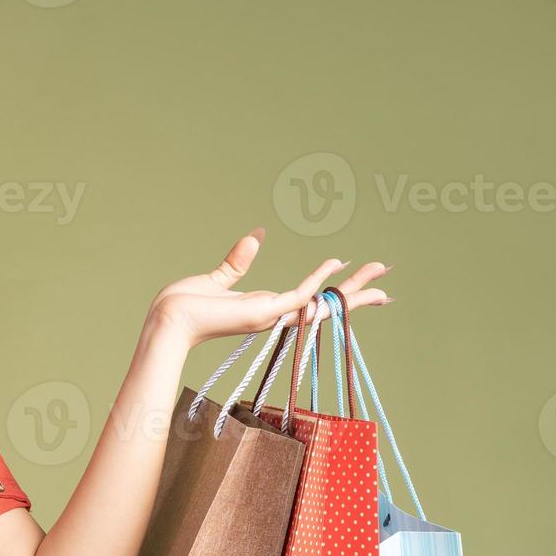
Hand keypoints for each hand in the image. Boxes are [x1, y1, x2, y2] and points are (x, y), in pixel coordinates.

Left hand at [147, 227, 392, 351]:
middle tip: (388, 285)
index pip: (308, 300)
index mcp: (264, 308)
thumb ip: (239, 260)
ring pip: (322, 301)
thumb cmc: (185, 304)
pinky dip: (318, 279)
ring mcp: (270, 315)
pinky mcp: (263, 312)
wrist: (168, 319)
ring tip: (381, 272)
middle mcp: (273, 314)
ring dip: (352, 288)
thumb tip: (257, 236)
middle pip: (325, 305)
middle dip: (356, 295)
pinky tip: (337, 263)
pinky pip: (299, 295)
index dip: (332, 290)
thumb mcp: (219, 277)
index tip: (355, 277)